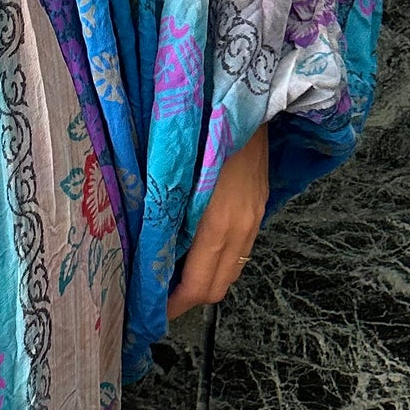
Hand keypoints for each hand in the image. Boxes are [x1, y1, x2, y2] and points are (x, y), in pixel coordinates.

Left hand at [166, 123, 268, 319]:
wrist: (247, 98)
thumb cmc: (200, 129)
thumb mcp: (172, 175)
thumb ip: (163, 217)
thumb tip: (148, 252)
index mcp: (218, 224)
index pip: (198, 286)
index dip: (174, 306)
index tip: (151, 312)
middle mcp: (242, 227)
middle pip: (218, 287)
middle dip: (188, 300)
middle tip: (158, 297)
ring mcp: (256, 217)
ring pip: (232, 270)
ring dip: (205, 281)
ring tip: (175, 275)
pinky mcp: (261, 205)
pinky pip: (241, 249)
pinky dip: (219, 260)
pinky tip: (197, 248)